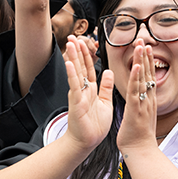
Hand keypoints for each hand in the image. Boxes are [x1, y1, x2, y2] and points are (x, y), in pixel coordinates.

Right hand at [63, 36, 113, 153]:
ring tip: (71, 43)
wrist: (87, 142)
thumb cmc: (95, 125)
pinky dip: (72, 75)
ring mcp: (79, 96)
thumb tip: (108, 71)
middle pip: (81, 67)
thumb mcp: (105, 102)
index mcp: (91, 90)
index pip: (89, 68)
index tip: (85, 41)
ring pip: (76, 73)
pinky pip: (74, 87)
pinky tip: (69, 64)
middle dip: (78, 51)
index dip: (88, 54)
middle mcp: (83, 90)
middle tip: (74, 36)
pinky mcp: (76, 103)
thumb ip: (106, 87)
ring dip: (73, 58)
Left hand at [116, 41, 158, 155]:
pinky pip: (136, 91)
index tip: (146, 48)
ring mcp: (143, 104)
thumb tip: (138, 98)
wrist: (140, 151)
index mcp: (148, 101)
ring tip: (141, 46)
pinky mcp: (136, 109)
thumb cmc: (137, 136)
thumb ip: (140, 104)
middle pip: (148, 74)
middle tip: (144, 40)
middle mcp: (148, 100)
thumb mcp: (140, 116)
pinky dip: (136, 78)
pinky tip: (137, 66)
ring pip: (143, 79)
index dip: (147, 62)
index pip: (148, 77)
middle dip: (146, 57)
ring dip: (142, 62)